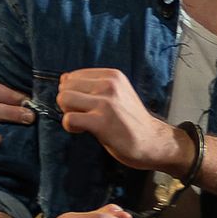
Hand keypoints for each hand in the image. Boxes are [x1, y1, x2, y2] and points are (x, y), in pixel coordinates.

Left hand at [56, 67, 180, 168]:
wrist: (153, 141)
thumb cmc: (132, 121)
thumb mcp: (117, 94)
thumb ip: (92, 85)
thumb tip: (63, 79)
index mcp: (112, 76)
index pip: (72, 76)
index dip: (73, 92)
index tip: (86, 105)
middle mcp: (110, 85)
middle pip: (65, 87)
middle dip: (68, 103)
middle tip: (84, 115)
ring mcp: (106, 103)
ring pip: (63, 99)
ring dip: (68, 113)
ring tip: (83, 121)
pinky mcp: (102, 122)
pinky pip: (69, 119)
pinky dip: (70, 126)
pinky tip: (83, 130)